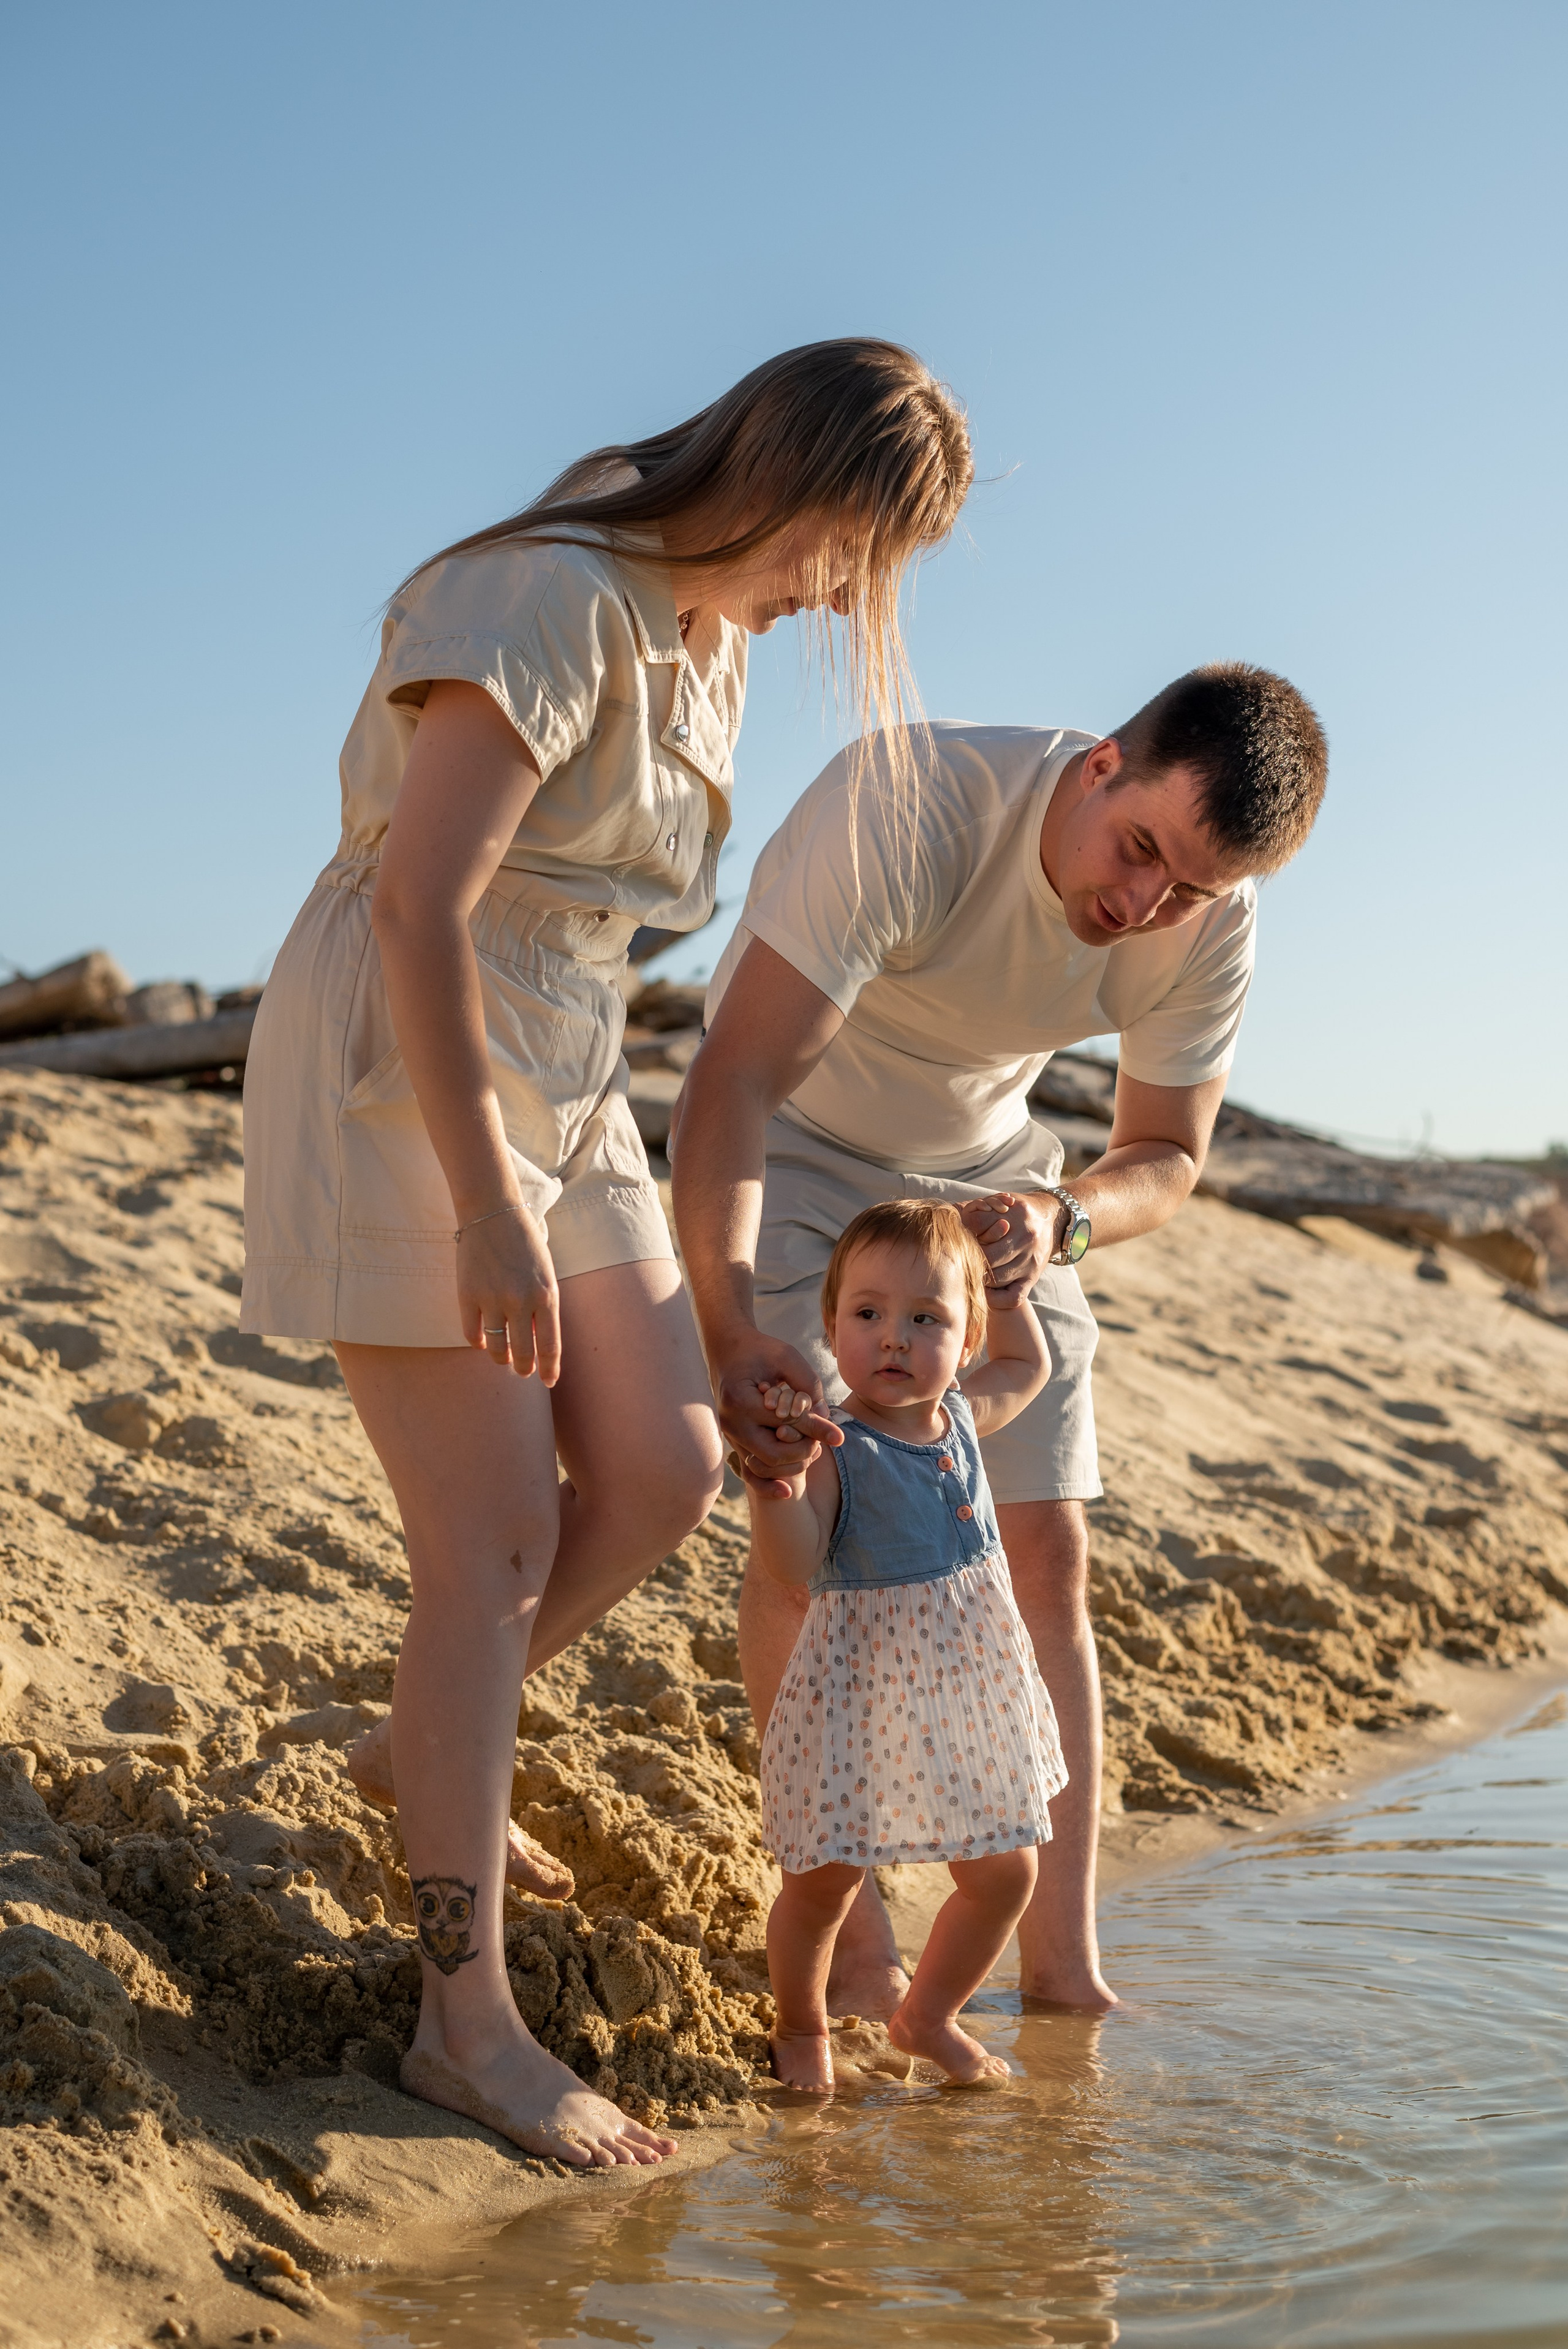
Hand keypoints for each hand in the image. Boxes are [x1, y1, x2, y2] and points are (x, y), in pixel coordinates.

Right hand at [457, 1203, 560, 1383]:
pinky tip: (483, 1341)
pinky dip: (479, 1343)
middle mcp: (520, 1301)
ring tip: (503, 1356)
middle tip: (523, 1371)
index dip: (550, 1369)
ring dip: (501, 1358)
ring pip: (496, 1349)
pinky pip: (472, 1334)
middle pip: (523, 1354)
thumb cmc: (525, 1245)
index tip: (548, 1381)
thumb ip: (544, 1308)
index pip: (551, 1346)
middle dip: (524, 1368)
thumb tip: (537, 1344)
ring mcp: (492, 1299)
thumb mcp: (546, 1275)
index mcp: (546, 1295)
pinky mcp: (467, 1295)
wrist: (493, 1214)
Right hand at [714, 1331, 841, 1498]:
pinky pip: (749, 1471)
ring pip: (763, 1467)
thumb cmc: (760, 1350)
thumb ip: (808, 1387)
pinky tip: (788, 1492)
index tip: (839, 1436)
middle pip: (774, 1454)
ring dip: (792, 1466)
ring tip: (813, 1450)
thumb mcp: (787, 1357)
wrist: (728, 1350)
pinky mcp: (733, 1442)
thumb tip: (827, 1422)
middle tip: (823, 1441)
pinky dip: (767, 1484)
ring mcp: (729, 1435)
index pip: (785, 1424)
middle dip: (804, 1450)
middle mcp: (731, 1423)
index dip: (815, 1430)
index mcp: (740, 1400)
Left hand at [960, 1190, 1063, 1309]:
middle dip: (971, 1259)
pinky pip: (1013, 1297)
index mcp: (1018, 1214)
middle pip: (987, 1256)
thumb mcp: (1002, 1201)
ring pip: (996, 1278)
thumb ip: (979, 1207)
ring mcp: (1031, 1261)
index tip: (957, 1238)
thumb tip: (951, 1212)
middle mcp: (1026, 1237)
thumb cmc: (1017, 1211)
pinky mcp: (1033, 1278)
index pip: (979, 1225)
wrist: (1051, 1219)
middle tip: (959, 1260)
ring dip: (980, 1278)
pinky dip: (996, 1299)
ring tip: (969, 1272)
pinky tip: (986, 1291)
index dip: (964, 1234)